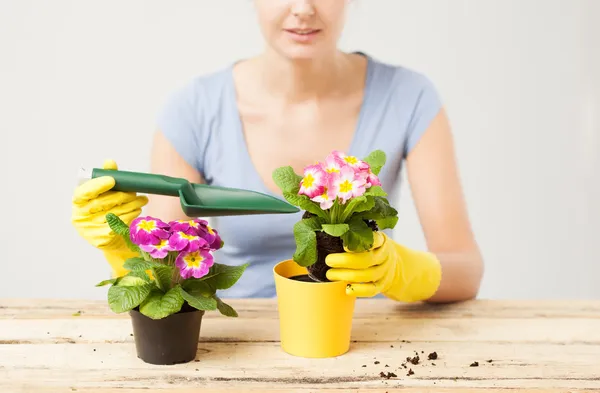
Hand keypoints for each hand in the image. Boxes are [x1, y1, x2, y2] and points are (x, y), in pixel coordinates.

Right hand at [71, 160, 147, 275]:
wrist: (113, 237)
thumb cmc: (108, 210)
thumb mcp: (106, 193)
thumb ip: (106, 177)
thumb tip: (110, 162)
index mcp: (78, 202)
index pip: (83, 193)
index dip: (97, 186)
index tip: (112, 180)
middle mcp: (80, 217)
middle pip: (103, 203)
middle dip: (123, 196)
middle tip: (136, 192)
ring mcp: (89, 230)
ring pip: (115, 214)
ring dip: (132, 205)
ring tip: (142, 200)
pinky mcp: (101, 240)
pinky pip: (119, 225)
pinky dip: (131, 216)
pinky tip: (137, 211)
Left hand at [325, 232, 441, 301]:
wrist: (396, 265)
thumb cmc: (374, 249)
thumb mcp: (371, 238)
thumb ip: (357, 235)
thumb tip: (330, 232)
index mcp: (381, 241)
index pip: (373, 240)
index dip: (359, 244)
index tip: (343, 245)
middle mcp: (385, 256)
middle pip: (366, 259)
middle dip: (345, 261)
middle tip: (328, 260)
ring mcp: (385, 272)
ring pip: (367, 275)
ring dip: (346, 275)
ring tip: (330, 274)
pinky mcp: (383, 285)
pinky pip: (372, 290)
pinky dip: (359, 291)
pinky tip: (346, 289)